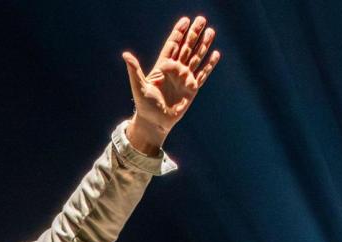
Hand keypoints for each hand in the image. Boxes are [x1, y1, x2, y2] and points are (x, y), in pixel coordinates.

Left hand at [122, 15, 220, 153]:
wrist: (155, 122)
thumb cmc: (145, 105)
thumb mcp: (138, 86)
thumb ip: (134, 70)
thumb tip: (126, 55)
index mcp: (163, 66)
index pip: (173, 45)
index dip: (178, 32)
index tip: (185, 20)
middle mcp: (175, 69)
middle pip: (187, 47)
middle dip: (194, 33)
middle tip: (202, 20)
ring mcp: (185, 78)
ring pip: (196, 57)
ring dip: (203, 45)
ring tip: (211, 32)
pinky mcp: (192, 88)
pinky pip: (203, 74)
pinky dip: (209, 65)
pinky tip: (215, 54)